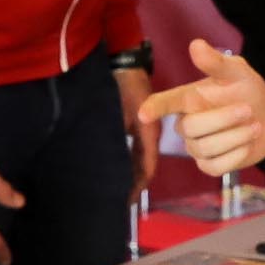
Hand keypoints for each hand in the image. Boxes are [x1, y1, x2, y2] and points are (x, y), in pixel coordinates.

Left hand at [118, 66, 159, 194]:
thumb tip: (115, 167)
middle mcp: (150, 136)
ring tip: (116, 188)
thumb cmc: (122, 86)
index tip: (127, 202)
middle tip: (119, 200)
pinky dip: (128, 161)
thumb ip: (119, 138)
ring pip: (140, 159)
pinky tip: (116, 166)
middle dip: (134, 184)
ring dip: (131, 173)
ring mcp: (145, 130)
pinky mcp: (137, 125)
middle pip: (145, 167)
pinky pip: (135, 149)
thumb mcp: (120, 113)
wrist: (124, 62)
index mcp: (149, 135)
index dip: (138, 187)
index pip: (148, 169)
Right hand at [140, 40, 264, 175]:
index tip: (144, 114)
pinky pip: (215, 167)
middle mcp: (187, 123)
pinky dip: (236, 155)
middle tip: (247, 109)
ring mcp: (196, 146)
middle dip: (223, 118)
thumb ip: (217, 62)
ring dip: (235, 136)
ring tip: (255, 125)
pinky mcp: (209, 165)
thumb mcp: (237, 72)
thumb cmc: (247, 90)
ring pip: (205, 148)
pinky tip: (247, 143)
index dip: (154, 108)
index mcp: (188, 98)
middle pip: (191, 127)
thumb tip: (196, 45)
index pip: (165, 103)